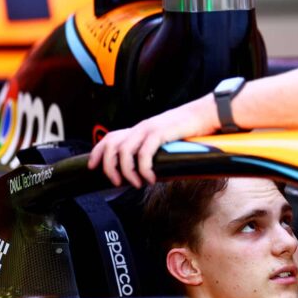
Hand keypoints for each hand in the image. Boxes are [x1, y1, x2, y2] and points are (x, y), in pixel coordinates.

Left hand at [87, 96, 218, 187]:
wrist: (205, 114)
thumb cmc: (189, 128)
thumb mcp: (166, 137)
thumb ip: (154, 148)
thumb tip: (149, 169)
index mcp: (140, 129)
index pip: (110, 137)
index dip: (97, 152)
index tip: (93, 167)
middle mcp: (140, 127)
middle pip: (112, 146)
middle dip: (109, 167)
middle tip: (117, 183)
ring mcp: (149, 129)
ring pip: (124, 152)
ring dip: (127, 171)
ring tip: (137, 183)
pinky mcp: (160, 133)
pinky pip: (144, 154)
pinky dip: (144, 169)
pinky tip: (151, 178)